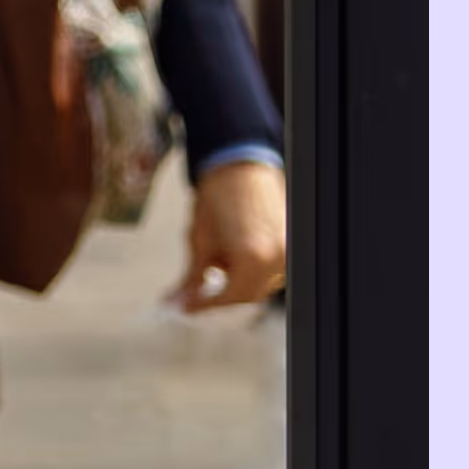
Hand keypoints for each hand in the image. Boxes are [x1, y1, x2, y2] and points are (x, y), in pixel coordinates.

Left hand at [170, 155, 289, 314]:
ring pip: (262, 282)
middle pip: (250, 294)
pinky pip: (272, 267)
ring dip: (239, 280)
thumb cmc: (218, 195)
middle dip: (221, 294)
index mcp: (254, 257)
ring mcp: (287, 248)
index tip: (187, 306)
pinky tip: (234, 253)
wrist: (237, 163)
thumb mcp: (200, 242)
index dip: (205, 304)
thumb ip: (192, 279)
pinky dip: (252, 267)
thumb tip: (178, 303)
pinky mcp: (290, 239)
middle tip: (197, 291)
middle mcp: (276, 256)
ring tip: (218, 262)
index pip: (231, 297)